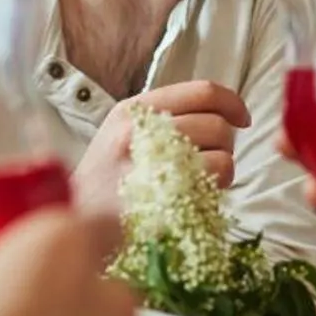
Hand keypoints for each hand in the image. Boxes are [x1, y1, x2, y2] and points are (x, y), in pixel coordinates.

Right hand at [74, 81, 251, 209]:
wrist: (74, 223)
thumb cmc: (105, 182)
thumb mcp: (120, 133)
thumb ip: (163, 118)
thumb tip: (221, 113)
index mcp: (134, 110)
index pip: (202, 91)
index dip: (232, 103)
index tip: (241, 119)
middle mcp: (139, 132)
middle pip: (217, 125)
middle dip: (226, 144)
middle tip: (210, 160)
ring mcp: (147, 167)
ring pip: (221, 157)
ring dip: (223, 170)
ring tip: (201, 181)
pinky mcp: (159, 200)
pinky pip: (210, 187)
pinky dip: (214, 193)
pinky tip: (195, 197)